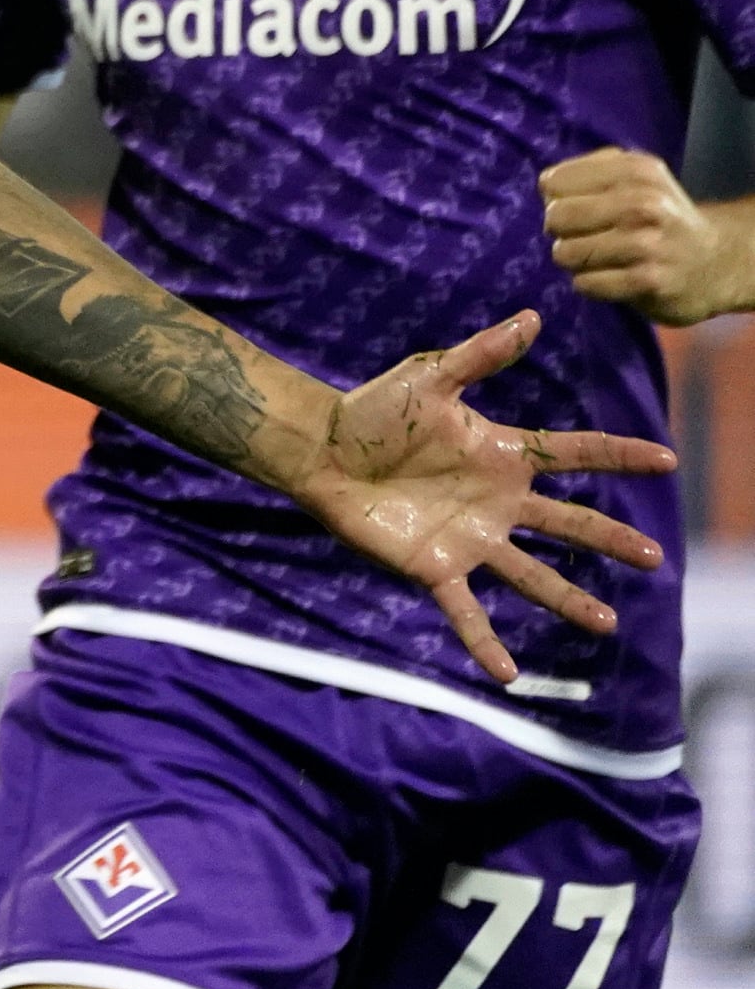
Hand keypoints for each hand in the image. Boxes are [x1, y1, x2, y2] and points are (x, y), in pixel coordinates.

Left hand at [282, 311, 675, 682]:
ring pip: (532, 574)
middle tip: (655, 557)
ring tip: (607, 622)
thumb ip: (481, 354)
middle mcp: (497, 501)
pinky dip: (484, 641)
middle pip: (568, 523)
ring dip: (569, 599)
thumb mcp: (430, 376)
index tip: (666, 459)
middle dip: (611, 539)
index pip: (574, 454)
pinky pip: (465, 611)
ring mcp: (470, 537)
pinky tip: (506, 672)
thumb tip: (533, 316)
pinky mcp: (434, 566)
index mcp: (503, 454)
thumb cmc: (372, 409)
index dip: (619, 455)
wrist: (321, 451)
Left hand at [542, 147, 753, 326]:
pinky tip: (613, 277)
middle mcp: (644, 202)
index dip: (557, 199)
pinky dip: (590, 284)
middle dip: (561, 231)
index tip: (579, 208)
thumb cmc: (659, 217)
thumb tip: (547, 185)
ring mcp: (648, 243)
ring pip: (566, 253)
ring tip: (601, 258)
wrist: (716, 260)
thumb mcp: (636, 178)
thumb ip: (591, 172)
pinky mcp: (649, 280)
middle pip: (556, 217)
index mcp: (635, 170)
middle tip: (586, 237)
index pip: (553, 182)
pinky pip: (585, 283)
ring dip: (575, 261)